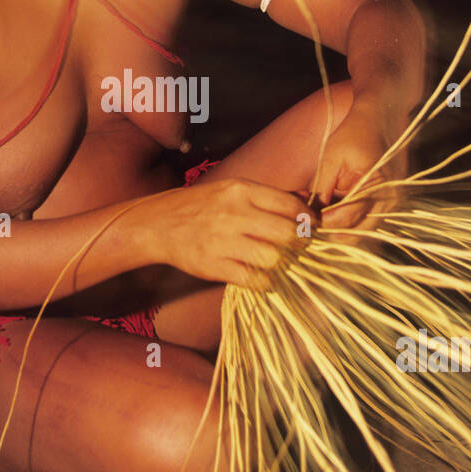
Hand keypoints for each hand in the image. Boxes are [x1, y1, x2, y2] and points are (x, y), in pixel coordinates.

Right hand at [144, 177, 318, 289]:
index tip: (313, 228)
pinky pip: (253, 279)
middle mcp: (234, 213)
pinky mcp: (213, 265)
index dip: (309, 220)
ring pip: (273, 258)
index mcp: (241, 190)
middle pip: (287, 233)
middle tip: (300, 248)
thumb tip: (306, 198)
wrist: (158, 223)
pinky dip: (265, 282)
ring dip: (283, 265)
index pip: (290, 205)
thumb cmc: (201, 206)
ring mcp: (223, 240)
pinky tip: (263, 278)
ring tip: (281, 264)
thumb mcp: (232, 190)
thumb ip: (267, 196)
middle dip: (301, 244)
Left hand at [311, 99, 406, 234]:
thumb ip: (321, 187)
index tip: (301, 220)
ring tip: (313, 211)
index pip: (346, 220)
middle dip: (328, 230)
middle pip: (354, 234)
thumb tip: (307, 214)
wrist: (381, 115)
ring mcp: (389, 205)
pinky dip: (344, 219)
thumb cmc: (356, 131)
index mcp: (378, 188)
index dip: (321, 223)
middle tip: (304, 220)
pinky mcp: (385, 205)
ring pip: (358, 232)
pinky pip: (363, 222)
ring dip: (335, 227)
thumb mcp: (332, 156)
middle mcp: (389, 202)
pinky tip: (325, 207)